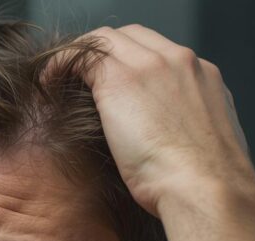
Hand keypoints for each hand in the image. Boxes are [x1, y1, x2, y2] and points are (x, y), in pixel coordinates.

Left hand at [62, 25, 254, 216]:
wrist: (206, 190)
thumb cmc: (203, 186)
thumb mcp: (201, 149)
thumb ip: (185, 132)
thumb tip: (164, 144)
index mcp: (204, 79)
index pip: (159, 52)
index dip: (130, 63)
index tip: (112, 85)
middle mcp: (181, 62)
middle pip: (131, 37)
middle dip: (103, 54)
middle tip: (81, 80)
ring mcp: (152, 66)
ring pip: (106, 41)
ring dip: (80, 58)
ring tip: (60, 81)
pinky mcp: (122, 80)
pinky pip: (81, 55)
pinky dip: (61, 65)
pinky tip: (49, 84)